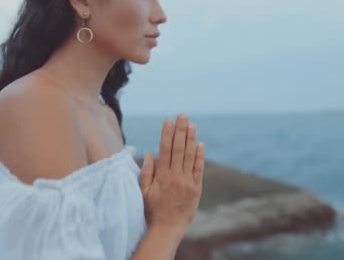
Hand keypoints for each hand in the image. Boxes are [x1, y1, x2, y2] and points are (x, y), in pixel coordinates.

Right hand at [139, 113, 205, 233]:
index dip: (167, 134)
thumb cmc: (152, 210)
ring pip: (190, 156)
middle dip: (181, 130)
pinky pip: (199, 169)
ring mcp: (188, 182)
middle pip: (179, 149)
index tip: (169, 121)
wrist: (168, 228)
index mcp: (162, 175)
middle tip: (182, 116)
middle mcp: (176, 176)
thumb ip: (147, 172)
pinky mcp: (196, 188)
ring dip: (191, 139)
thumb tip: (151, 154)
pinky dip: (200, 156)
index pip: (165, 149)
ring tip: (192, 125)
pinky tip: (200, 144)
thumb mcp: (143, 192)